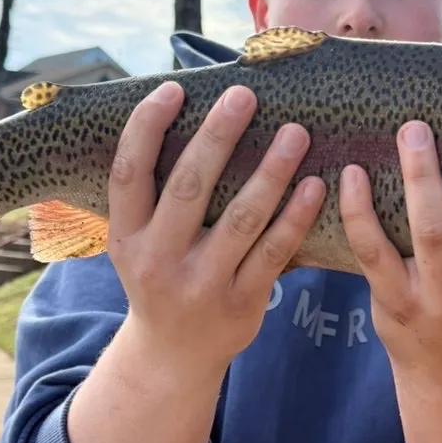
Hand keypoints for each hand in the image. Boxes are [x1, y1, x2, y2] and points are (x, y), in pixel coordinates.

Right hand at [107, 81, 326, 373]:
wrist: (174, 354)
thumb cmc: (160, 274)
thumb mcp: (137, 240)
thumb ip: (153, 191)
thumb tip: (183, 109)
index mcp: (127, 237)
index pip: (129, 174)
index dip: (146, 128)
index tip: (172, 88)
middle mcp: (158, 260)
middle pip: (188, 188)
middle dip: (217, 137)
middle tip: (244, 95)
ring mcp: (201, 284)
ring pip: (241, 219)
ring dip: (271, 172)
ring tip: (295, 132)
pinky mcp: (241, 303)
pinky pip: (275, 252)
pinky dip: (296, 217)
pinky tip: (314, 185)